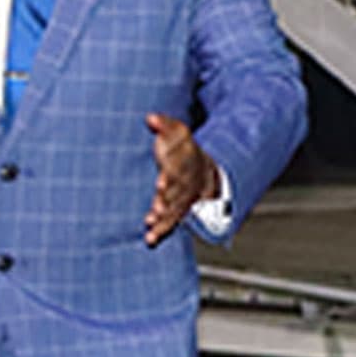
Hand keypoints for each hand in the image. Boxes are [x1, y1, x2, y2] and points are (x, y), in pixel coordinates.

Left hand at [143, 113, 218, 245]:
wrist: (205, 169)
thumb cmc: (183, 149)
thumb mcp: (178, 132)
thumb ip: (164, 124)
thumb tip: (150, 118)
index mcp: (186, 161)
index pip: (178, 168)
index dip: (170, 177)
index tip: (161, 184)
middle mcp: (187, 181)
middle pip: (178, 191)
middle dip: (168, 199)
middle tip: (157, 207)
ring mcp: (185, 197)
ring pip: (176, 208)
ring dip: (165, 217)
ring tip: (152, 222)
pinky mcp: (180, 209)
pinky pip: (173, 221)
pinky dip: (162, 230)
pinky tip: (150, 238)